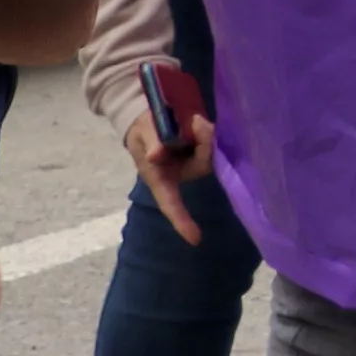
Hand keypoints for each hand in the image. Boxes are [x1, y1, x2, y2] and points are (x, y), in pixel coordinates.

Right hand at [117, 111, 213, 247]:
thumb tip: (156, 156)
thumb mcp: (142, 132)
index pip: (171, 203)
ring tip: (196, 120)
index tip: (195, 239)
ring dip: (208, 138)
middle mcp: (181, 173)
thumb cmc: (143, 130)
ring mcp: (194, 161)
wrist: (151, 117)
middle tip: (198, 123)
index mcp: (161, 178)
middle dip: (204, 147)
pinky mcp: (204, 148)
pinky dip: (211, 133)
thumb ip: (150, 142)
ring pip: (210, 155)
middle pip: (200, 167)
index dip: (181, 220)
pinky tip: (205, 122)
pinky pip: (214, 144)